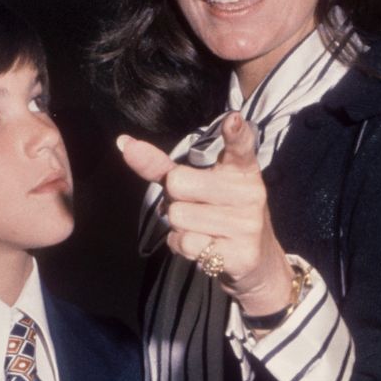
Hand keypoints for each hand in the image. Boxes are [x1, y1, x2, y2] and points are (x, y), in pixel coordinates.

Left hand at [117, 114, 294, 316]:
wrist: (256, 260)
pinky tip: (205, 245)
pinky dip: (183, 246)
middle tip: (196, 207)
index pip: (240, 146)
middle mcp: (249, 192)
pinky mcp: (241, 253)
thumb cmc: (220, 212)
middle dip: (173, 199)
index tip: (233, 120)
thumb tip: (123, 143)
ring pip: (177, 217)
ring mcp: (247, 223)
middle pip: (178, 184)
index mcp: (242, 169)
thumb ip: (163, 166)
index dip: (235, 133)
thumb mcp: (200, 185)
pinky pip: (185, 243)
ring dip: (178, 227)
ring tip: (203, 228)